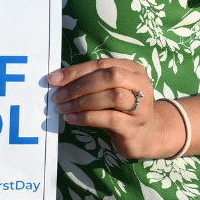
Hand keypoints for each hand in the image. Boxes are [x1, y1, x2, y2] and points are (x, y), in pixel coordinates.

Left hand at [47, 58, 184, 159]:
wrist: (146, 136)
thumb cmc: (121, 110)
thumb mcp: (108, 92)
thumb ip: (91, 83)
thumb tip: (59, 82)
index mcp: (132, 69)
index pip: (102, 64)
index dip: (77, 71)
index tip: (54, 79)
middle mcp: (141, 84)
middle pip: (109, 77)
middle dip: (79, 85)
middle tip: (58, 96)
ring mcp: (141, 106)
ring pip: (111, 96)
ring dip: (82, 102)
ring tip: (63, 108)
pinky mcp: (135, 126)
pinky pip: (109, 118)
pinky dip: (87, 117)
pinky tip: (72, 119)